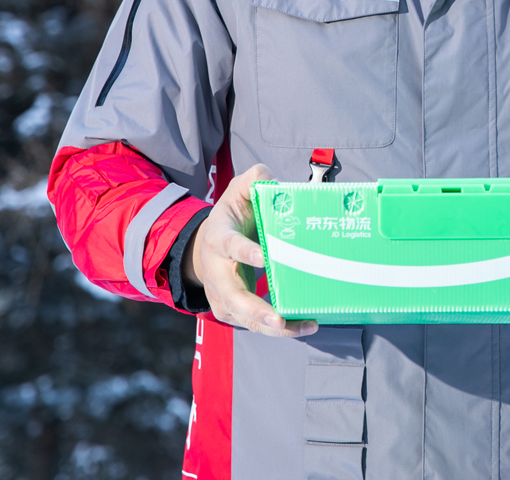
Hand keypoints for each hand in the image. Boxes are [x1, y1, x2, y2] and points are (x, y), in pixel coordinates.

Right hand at [183, 163, 317, 337]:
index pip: (230, 246)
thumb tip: (272, 179)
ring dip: (274, 326)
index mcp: (218, 239)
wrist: (204, 246)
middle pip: (233, 296)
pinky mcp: (231, 312)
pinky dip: (279, 329)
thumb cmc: (231, 217)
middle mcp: (217, 272)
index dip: (246, 253)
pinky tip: (304, 326)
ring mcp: (222, 296)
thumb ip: (254, 180)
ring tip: (304, 326)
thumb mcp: (238, 192)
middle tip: (278, 318)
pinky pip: (254, 325)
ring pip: (245, 318)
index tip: (265, 258)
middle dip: (256, 310)